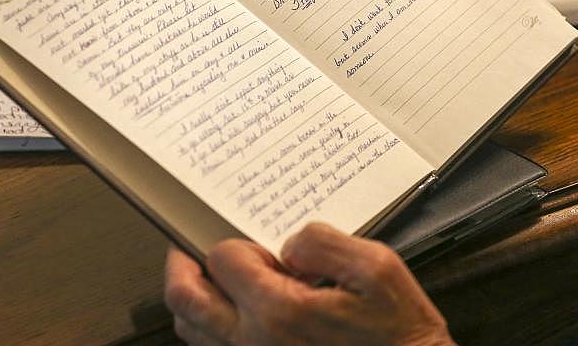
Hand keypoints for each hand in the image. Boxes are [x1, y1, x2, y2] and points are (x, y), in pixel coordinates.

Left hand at [164, 222, 454, 344]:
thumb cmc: (397, 333)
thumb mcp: (377, 269)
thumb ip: (324, 242)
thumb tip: (288, 245)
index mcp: (279, 310)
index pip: (222, 259)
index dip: (233, 242)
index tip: (253, 244)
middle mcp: (254, 343)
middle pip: (185, 298)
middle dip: (180, 265)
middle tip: (184, 249)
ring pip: (191, 330)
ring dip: (190, 299)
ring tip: (204, 279)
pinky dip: (206, 329)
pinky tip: (227, 314)